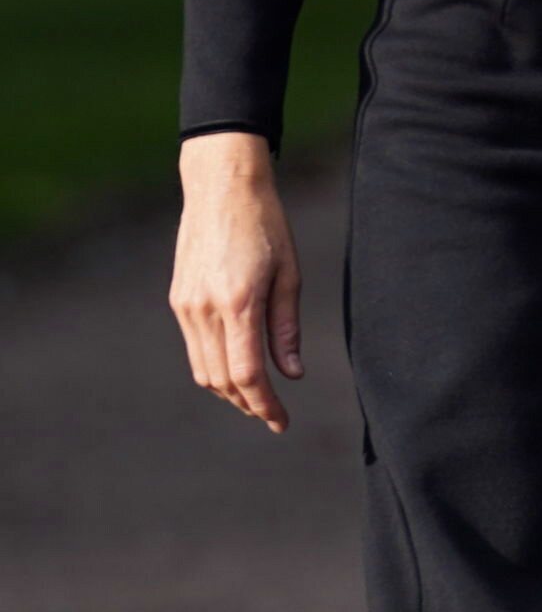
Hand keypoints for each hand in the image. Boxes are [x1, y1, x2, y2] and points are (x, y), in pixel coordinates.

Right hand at [172, 131, 302, 432]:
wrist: (222, 189)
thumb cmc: (267, 226)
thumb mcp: (290, 274)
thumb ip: (287, 328)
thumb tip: (292, 373)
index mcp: (239, 303)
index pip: (248, 374)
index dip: (265, 405)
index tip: (282, 422)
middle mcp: (206, 310)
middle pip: (222, 380)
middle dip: (248, 404)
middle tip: (273, 416)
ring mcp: (186, 306)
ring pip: (204, 369)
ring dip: (229, 391)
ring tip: (257, 399)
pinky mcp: (179, 300)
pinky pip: (194, 348)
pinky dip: (215, 367)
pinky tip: (236, 368)